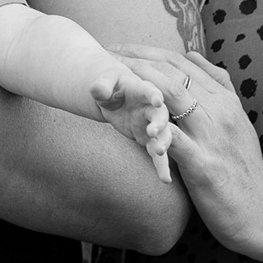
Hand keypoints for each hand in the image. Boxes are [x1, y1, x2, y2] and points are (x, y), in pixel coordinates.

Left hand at [89, 67, 171, 181]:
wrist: (115, 97)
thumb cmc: (110, 86)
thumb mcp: (104, 83)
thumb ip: (101, 86)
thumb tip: (98, 90)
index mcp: (141, 89)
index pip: (148, 91)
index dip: (153, 95)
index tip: (158, 100)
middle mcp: (151, 108)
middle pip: (160, 115)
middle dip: (159, 123)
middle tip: (153, 132)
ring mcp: (152, 124)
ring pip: (162, 135)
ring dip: (163, 143)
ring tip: (159, 152)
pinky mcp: (148, 139)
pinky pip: (157, 154)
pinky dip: (161, 165)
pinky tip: (165, 179)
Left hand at [126, 52, 262, 262]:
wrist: (258, 209)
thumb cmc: (242, 166)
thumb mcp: (237, 119)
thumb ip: (218, 86)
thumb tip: (194, 56)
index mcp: (224, 99)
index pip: (182, 63)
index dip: (148, 52)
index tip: (121, 48)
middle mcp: (219, 110)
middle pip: (172, 72)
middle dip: (136, 60)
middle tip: (106, 56)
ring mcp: (212, 136)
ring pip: (173, 95)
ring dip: (138, 82)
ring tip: (110, 77)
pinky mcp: (203, 165)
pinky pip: (175, 140)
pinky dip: (153, 127)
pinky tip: (128, 118)